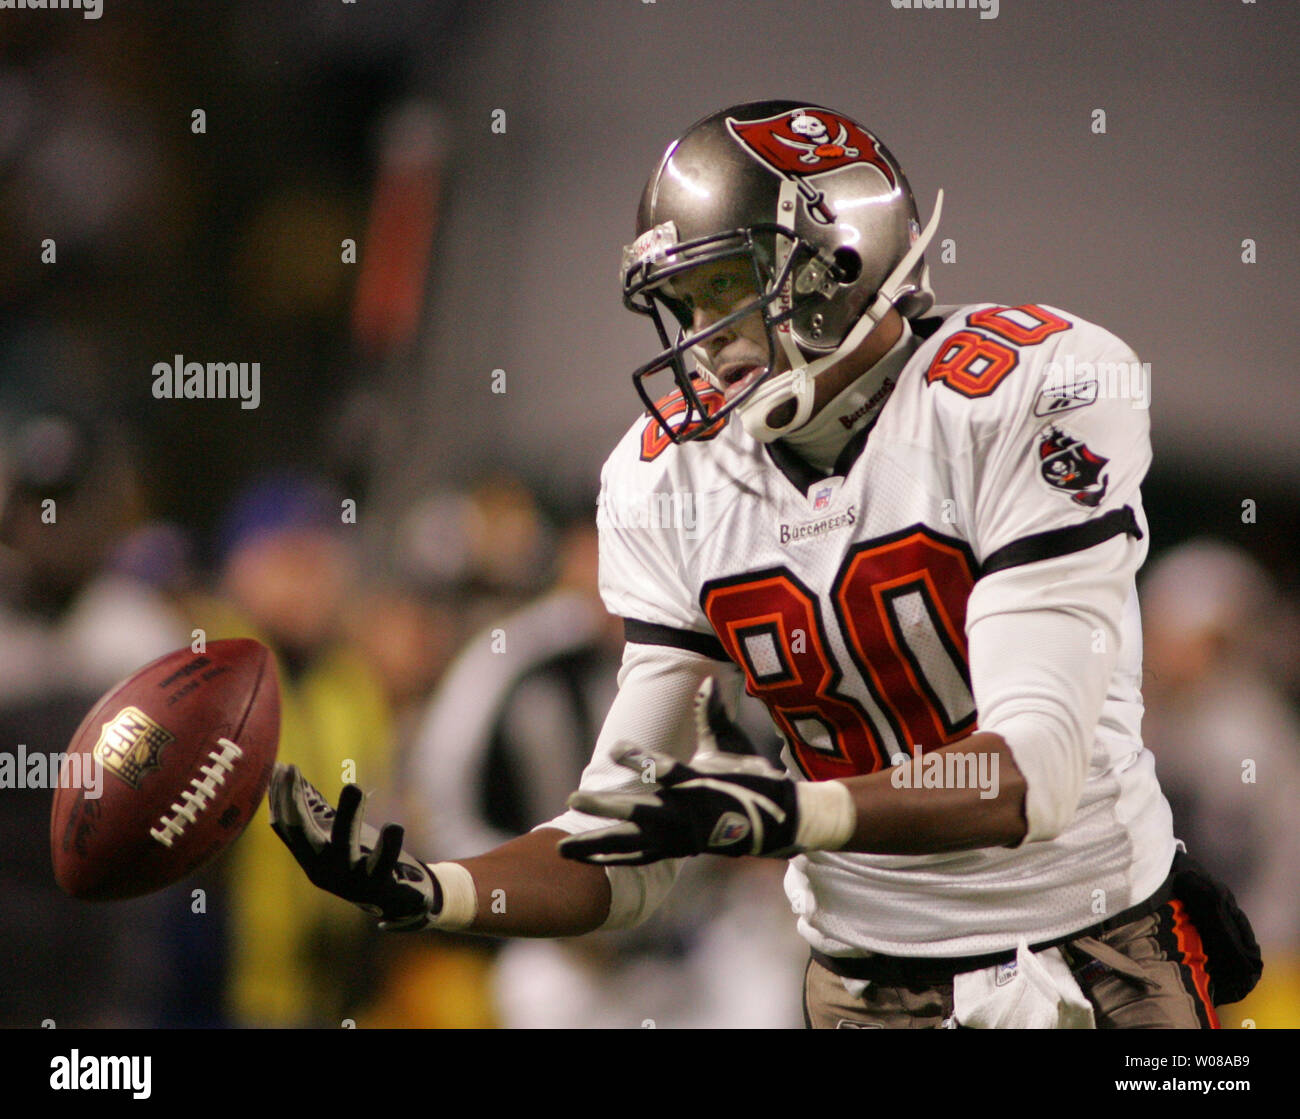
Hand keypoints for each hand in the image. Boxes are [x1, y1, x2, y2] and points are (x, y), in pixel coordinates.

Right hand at [268, 763, 440, 930]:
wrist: (401, 901)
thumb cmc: (365, 860)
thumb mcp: (338, 833)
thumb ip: (316, 807)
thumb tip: (287, 771)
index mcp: (311, 859)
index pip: (286, 828)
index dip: (280, 798)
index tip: (280, 766)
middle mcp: (325, 872)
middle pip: (304, 835)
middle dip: (296, 803)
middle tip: (293, 769)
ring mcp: (351, 882)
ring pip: (345, 846)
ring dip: (348, 815)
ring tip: (353, 786)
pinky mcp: (380, 888)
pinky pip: (384, 866)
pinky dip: (390, 846)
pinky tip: (394, 826)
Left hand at [557, 677, 799, 864]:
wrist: (774, 823)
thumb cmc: (750, 779)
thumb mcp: (734, 747)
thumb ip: (714, 716)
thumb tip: (708, 682)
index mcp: (700, 786)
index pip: (666, 772)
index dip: (640, 760)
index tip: (615, 749)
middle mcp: (686, 816)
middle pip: (639, 813)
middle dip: (605, 807)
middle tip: (573, 799)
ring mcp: (679, 838)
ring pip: (632, 844)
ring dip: (596, 845)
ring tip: (561, 847)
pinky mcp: (675, 851)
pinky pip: (638, 858)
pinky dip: (611, 859)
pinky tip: (583, 858)